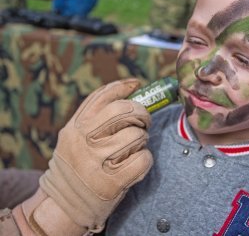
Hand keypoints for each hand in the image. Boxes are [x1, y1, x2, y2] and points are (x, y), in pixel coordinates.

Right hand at [20, 79, 152, 234]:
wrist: (63, 204)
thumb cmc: (75, 165)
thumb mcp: (73, 137)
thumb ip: (92, 118)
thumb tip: (126, 95)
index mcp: (75, 127)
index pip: (102, 96)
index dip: (123, 86)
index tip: (136, 84)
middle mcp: (83, 141)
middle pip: (124, 110)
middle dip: (141, 112)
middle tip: (144, 120)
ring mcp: (96, 163)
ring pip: (136, 135)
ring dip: (143, 138)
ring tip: (137, 144)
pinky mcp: (112, 183)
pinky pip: (143, 159)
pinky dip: (146, 158)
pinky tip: (137, 161)